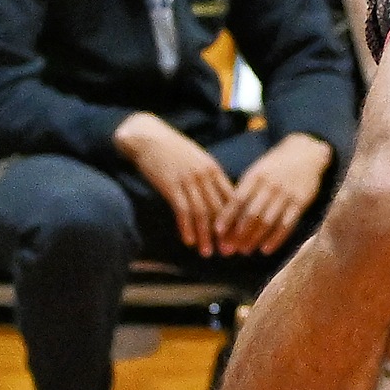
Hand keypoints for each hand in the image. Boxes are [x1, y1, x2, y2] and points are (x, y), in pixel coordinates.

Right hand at [114, 111, 233, 249]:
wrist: (149, 137)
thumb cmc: (173, 150)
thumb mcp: (197, 160)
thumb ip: (209, 177)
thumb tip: (219, 198)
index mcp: (214, 169)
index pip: (231, 198)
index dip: (237, 219)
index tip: (241, 236)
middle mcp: (205, 176)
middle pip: (219, 209)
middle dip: (225, 233)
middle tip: (229, 252)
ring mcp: (188, 180)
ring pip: (202, 212)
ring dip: (205, 235)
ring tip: (208, 252)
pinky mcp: (171, 185)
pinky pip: (182, 210)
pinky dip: (186, 227)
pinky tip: (189, 241)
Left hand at [214, 131, 331, 255]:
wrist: (306, 153)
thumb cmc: (275, 167)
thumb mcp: (257, 171)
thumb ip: (244, 191)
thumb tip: (225, 217)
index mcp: (255, 176)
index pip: (237, 200)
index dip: (226, 217)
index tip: (216, 233)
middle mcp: (270, 185)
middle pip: (251, 214)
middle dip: (238, 234)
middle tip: (228, 249)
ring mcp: (286, 194)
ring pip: (267, 221)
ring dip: (254, 238)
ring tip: (245, 251)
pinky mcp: (301, 202)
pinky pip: (287, 224)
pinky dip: (276, 238)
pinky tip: (266, 249)